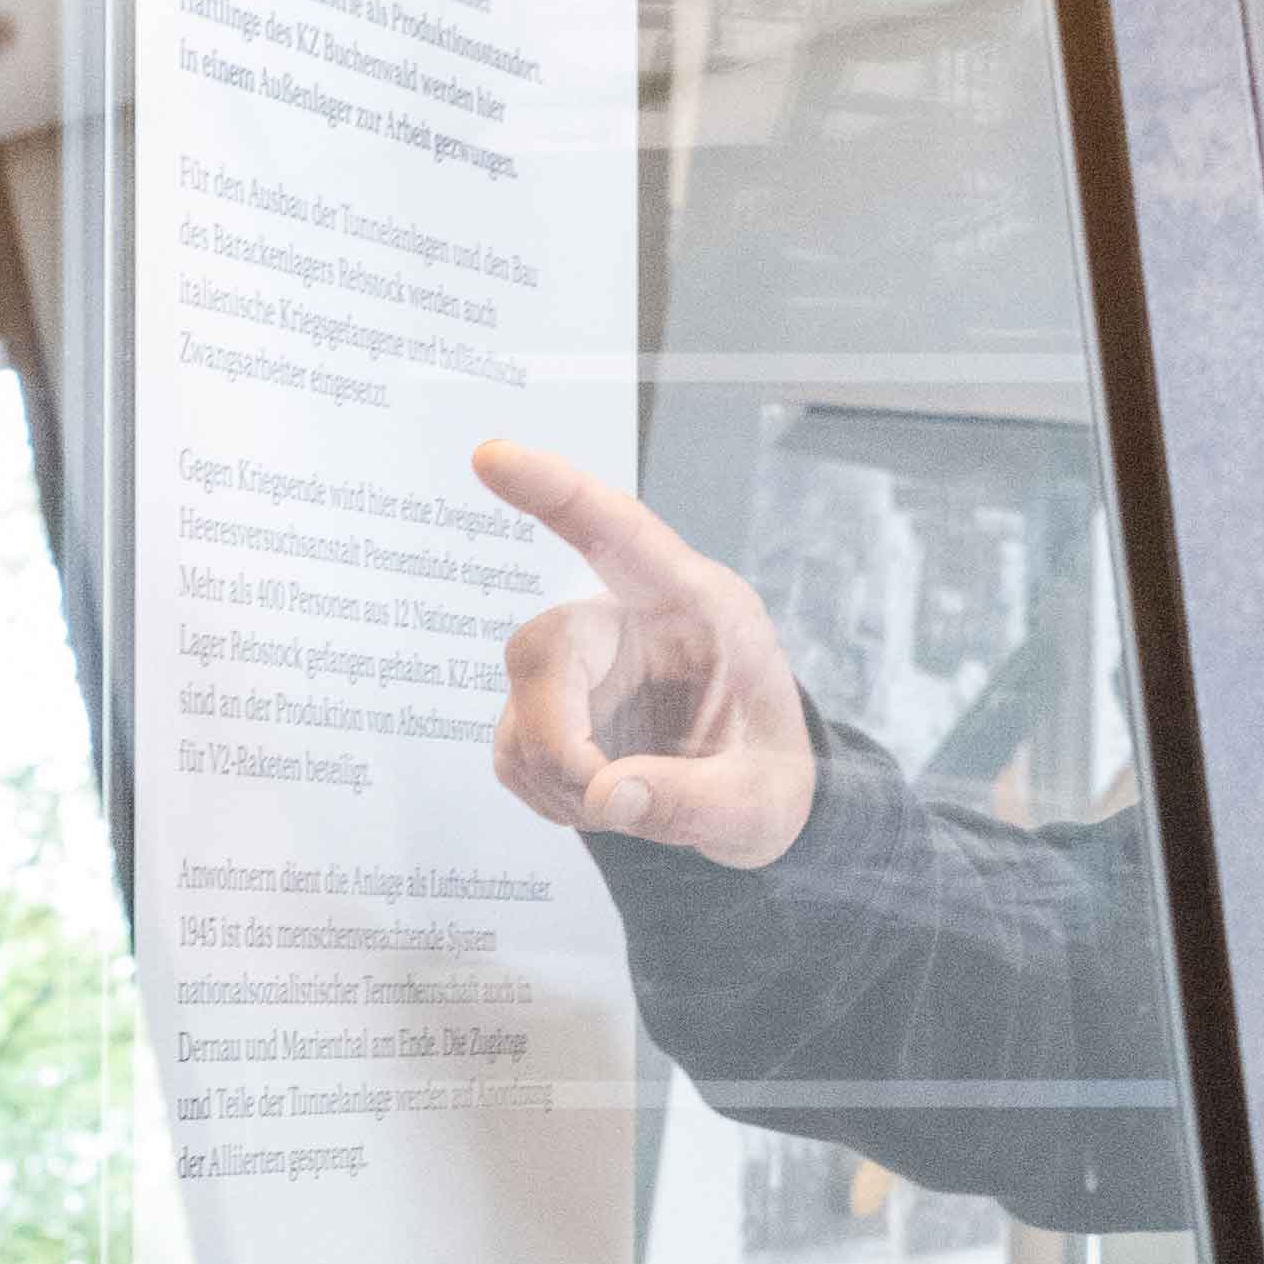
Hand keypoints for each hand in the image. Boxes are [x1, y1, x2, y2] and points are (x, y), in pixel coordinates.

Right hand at [474, 438, 819, 871]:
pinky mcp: (556, 706)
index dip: (556, 492)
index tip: (493, 456)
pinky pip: (513, 745)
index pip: (621, 532)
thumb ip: (694, 802)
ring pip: (523, 702)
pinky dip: (542, 786)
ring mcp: (589, 660)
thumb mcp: (760, 804)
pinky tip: (594, 800)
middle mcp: (634, 617)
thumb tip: (605, 799)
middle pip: (548, 645)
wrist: (755, 798)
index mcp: (700, 605)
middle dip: (556, 735)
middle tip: (595, 800)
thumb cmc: (771, 779)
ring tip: (621, 807)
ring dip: (553, 772)